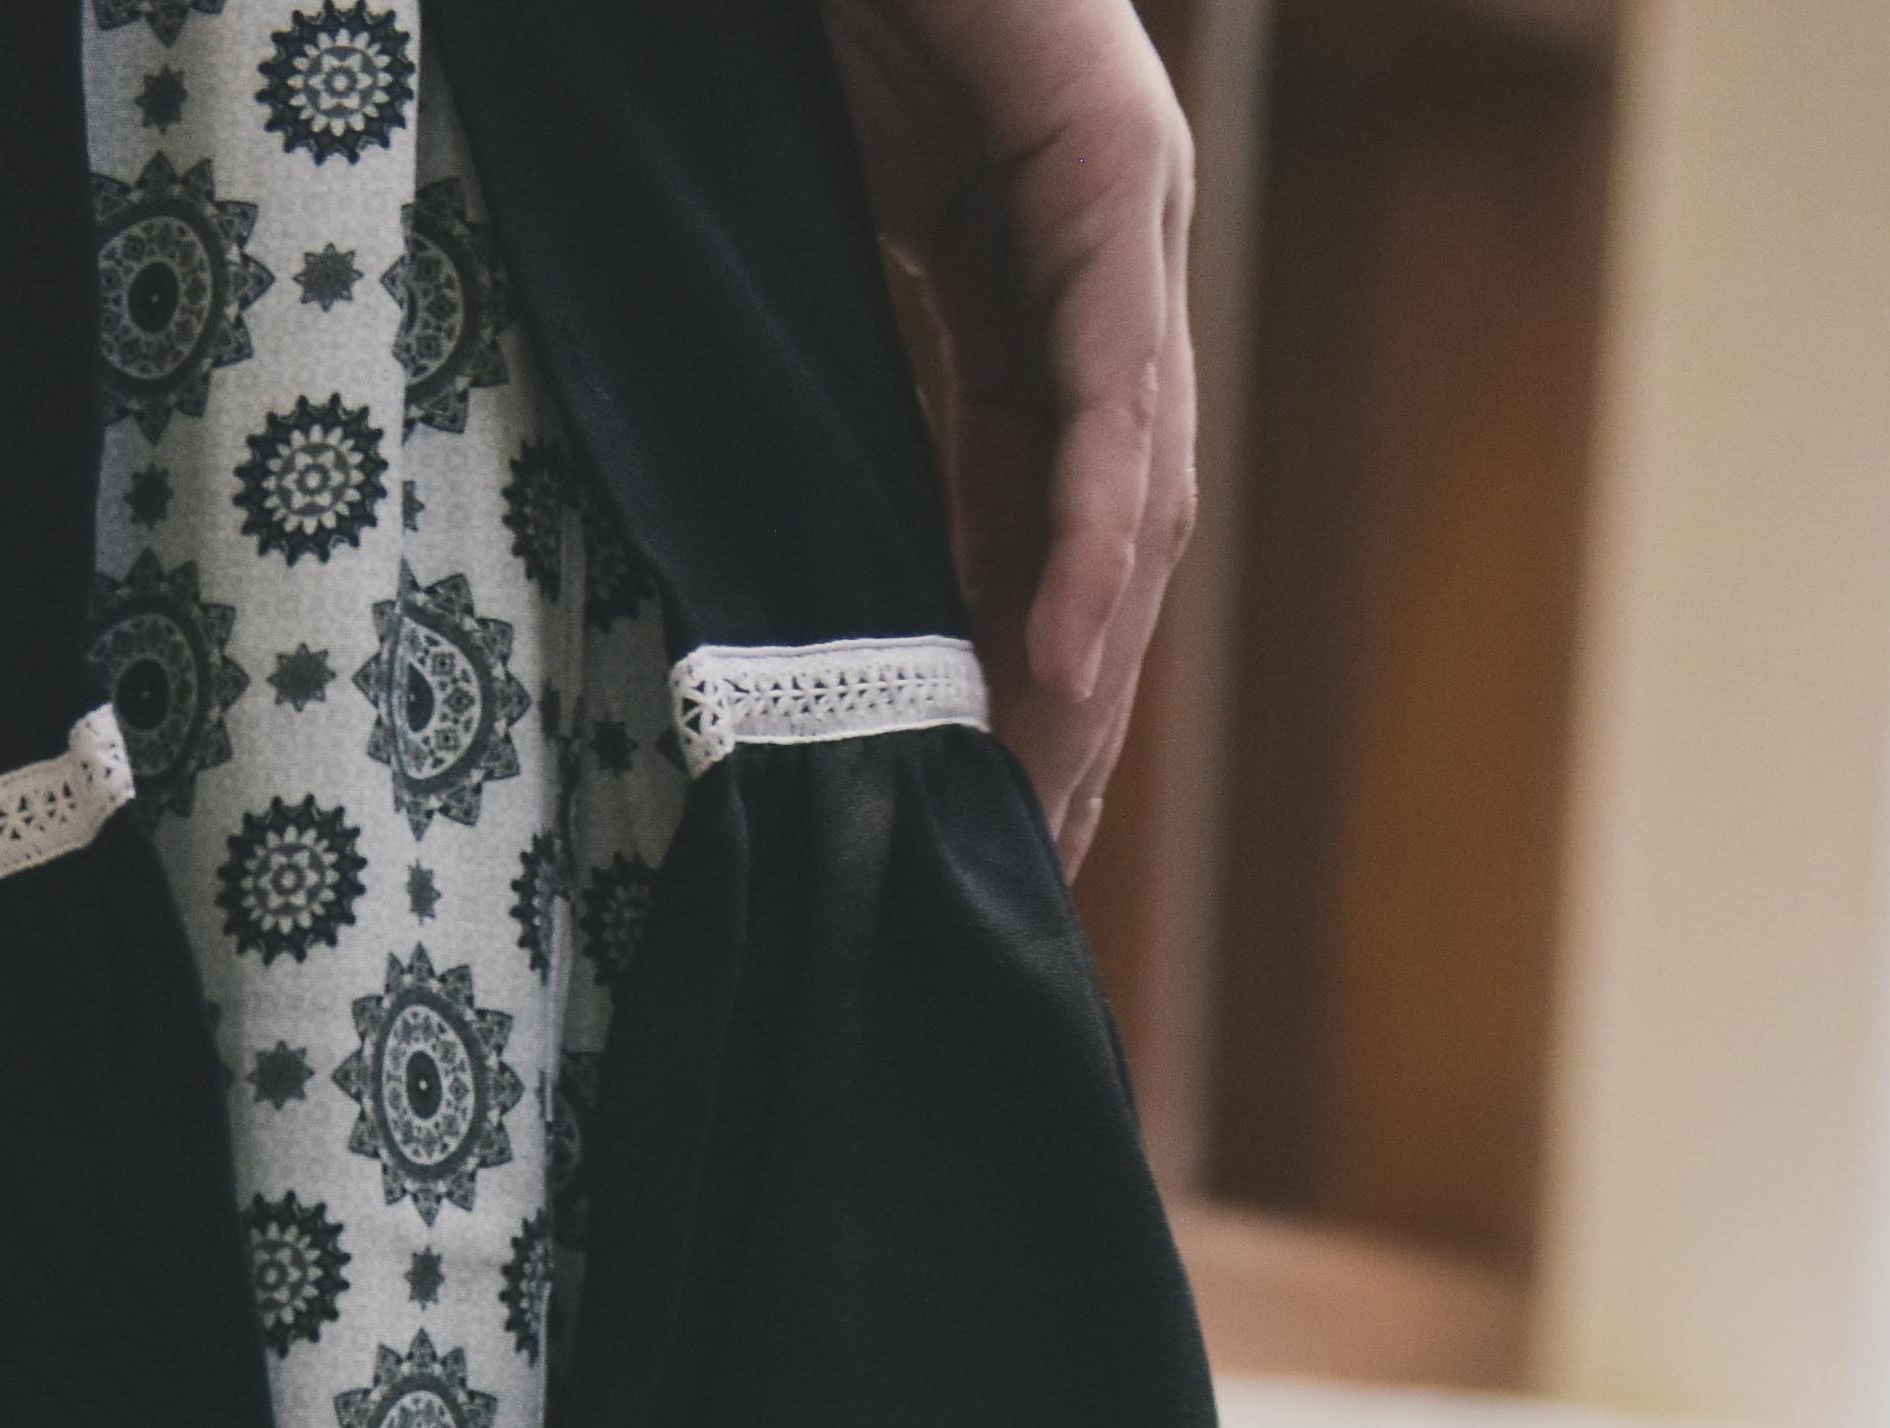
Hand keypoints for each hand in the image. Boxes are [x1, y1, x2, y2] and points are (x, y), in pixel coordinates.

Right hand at [813, 0, 1199, 869]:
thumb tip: (761, 550)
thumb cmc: (783, 24)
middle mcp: (1103, 241)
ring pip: (1128, 479)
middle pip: (1111, 527)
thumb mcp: (792, 245)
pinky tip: (1062, 653)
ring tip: (1040, 812)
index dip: (1025, 672)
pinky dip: (1086, 527)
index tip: (992, 820)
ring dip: (1092, 664)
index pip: (1045, 508)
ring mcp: (1118, 193)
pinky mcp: (1105, 146)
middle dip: (1075, 714)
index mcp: (1029, 267)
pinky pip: (1103, 375)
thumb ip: (823, 378)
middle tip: (1025, 879)